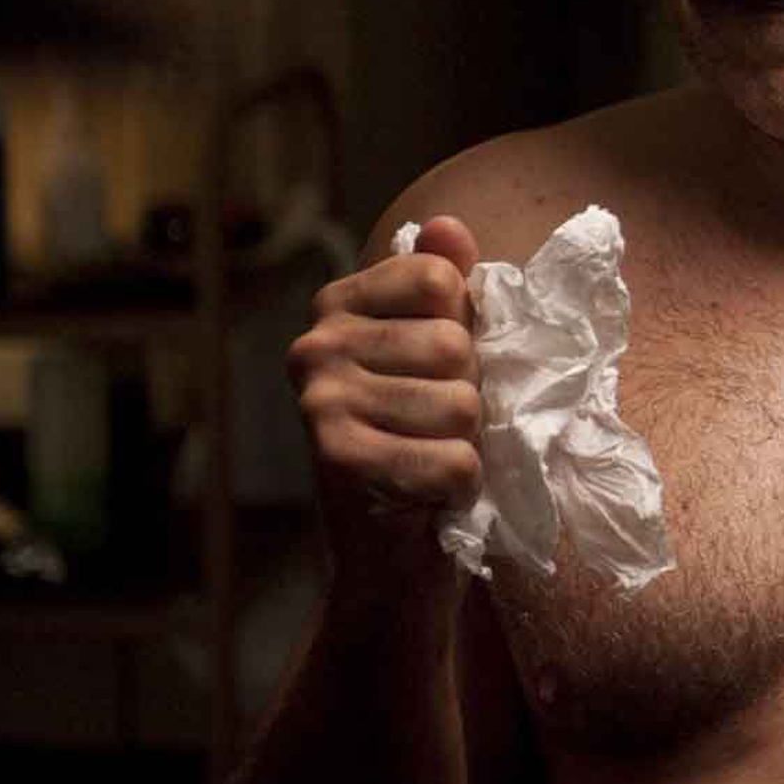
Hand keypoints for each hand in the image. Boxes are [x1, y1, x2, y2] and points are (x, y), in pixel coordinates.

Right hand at [287, 214, 484, 604]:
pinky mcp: (335, 461)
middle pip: (455, 344)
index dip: (465, 328)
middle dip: (469, 395)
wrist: (395, 560)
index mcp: (340, 304)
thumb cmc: (428, 439)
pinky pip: (452, 460)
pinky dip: (458, 488)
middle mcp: (315, 345)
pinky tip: (423, 498)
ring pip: (460, 404)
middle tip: (434, 429)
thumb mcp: (443, 353)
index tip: (436, 369)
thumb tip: (445, 224)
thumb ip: (449, 285)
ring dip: (465, 444)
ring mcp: (318, 401)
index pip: (440, 278)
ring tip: (427, 461)